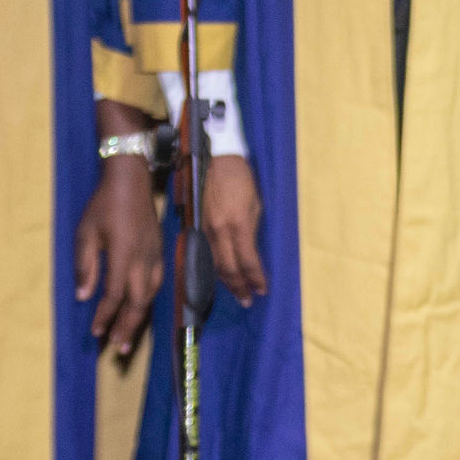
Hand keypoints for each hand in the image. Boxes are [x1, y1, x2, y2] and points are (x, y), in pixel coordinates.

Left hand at [75, 118, 162, 359]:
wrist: (131, 180)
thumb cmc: (103, 205)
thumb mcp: (86, 233)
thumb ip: (85, 266)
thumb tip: (83, 296)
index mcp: (124, 256)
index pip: (114, 295)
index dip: (104, 316)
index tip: (95, 333)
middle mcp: (144, 260)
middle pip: (138, 302)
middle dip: (128, 327)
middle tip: (118, 349)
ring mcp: (156, 256)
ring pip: (151, 295)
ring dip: (139, 318)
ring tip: (129, 336)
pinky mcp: (160, 251)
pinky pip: (157, 283)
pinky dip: (148, 300)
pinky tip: (141, 307)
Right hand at [200, 152, 269, 305]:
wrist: (214, 159)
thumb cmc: (241, 178)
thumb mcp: (256, 202)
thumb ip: (252, 228)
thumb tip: (252, 250)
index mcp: (238, 223)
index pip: (248, 260)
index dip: (255, 278)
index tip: (263, 289)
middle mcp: (219, 230)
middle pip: (229, 268)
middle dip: (239, 286)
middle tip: (248, 300)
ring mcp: (205, 228)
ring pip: (214, 263)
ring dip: (226, 281)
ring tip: (237, 293)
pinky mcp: (197, 225)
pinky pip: (205, 252)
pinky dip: (213, 267)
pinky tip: (219, 275)